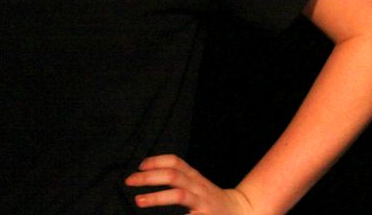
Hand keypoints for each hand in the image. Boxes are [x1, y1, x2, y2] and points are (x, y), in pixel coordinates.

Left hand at [125, 155, 254, 213]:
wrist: (241, 211)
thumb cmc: (211, 200)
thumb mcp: (197, 184)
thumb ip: (179, 178)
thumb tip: (148, 174)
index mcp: (194, 177)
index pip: (175, 162)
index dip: (156, 161)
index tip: (139, 166)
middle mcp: (198, 186)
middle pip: (173, 175)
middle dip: (149, 178)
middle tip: (130, 181)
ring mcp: (202, 202)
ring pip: (179, 194)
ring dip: (157, 197)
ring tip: (139, 200)